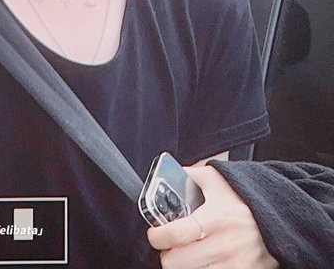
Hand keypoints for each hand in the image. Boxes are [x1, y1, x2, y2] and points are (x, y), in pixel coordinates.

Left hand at [146, 165, 278, 268]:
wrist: (279, 217)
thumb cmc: (244, 198)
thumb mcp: (218, 179)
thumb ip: (190, 175)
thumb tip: (166, 174)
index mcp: (216, 218)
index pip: (176, 234)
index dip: (158, 236)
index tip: (155, 234)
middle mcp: (223, 245)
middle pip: (177, 263)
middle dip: (167, 254)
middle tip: (169, 247)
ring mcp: (233, 266)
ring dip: (183, 266)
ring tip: (187, 254)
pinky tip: (202, 261)